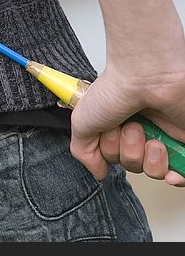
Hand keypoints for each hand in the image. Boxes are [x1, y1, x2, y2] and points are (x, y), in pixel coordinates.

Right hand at [70, 49, 184, 186]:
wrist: (147, 78)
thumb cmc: (115, 91)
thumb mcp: (81, 122)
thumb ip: (84, 151)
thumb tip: (98, 172)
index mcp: (117, 124)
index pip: (114, 156)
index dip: (110, 153)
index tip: (108, 134)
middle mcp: (141, 129)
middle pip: (134, 164)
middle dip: (128, 152)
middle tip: (129, 128)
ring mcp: (164, 134)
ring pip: (156, 170)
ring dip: (149, 159)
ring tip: (150, 137)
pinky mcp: (183, 141)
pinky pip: (182, 172)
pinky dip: (177, 177)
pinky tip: (171, 172)